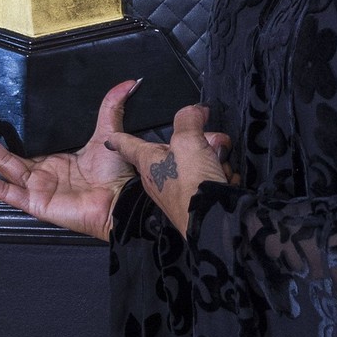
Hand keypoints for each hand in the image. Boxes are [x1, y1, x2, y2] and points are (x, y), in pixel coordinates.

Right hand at [0, 79, 145, 241]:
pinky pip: (8, 192)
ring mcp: (35, 189)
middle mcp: (38, 175)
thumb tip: (128, 82)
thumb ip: (111, 107)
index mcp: (50, 160)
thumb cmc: (115, 172)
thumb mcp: (108, 132)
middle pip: (0, 156)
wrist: (122, 198)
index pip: (15, 147)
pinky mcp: (35, 203)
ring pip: (1, 167)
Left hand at [106, 104, 234, 235]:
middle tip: (212, 142)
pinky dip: (219, 177)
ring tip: (220, 165)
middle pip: (177, 148)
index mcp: (149, 161)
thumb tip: (194, 110)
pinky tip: (225, 180)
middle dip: (199, 141)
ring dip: (213, 159)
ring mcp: (178, 191)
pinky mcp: (195, 202)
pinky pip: (208, 181)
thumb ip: (188, 120)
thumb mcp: (187, 142)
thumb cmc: (191, 187)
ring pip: (196, 162)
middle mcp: (160, 177)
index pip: (127, 145)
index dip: (120, 137)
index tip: (111, 137)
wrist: (212, 225)